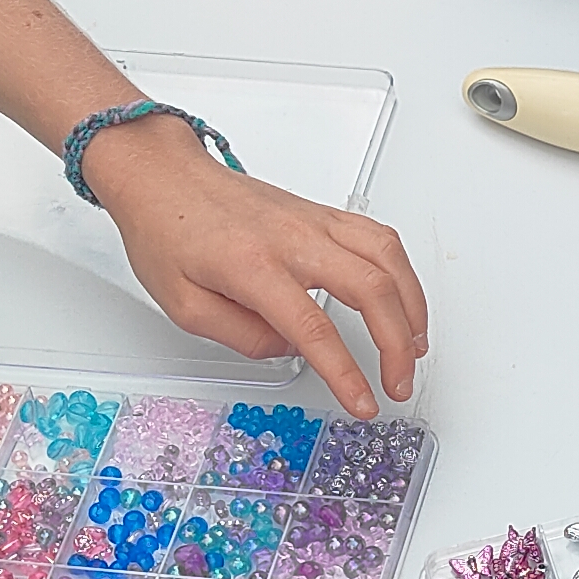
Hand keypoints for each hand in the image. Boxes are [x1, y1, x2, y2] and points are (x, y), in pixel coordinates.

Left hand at [85, 117, 429, 419]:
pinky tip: (403, 298)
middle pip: (370, 289)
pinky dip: (402, 272)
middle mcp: (293, 238)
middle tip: (398, 382)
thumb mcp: (183, 305)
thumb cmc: (167, 230)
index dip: (346, 371)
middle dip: (396, 344)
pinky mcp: (322, 213)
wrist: (165, 176)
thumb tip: (289, 348)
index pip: (314, 327)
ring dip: (411, 306)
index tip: (364, 402)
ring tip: (414, 346)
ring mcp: (313, 220)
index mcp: (254, 266)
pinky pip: (380, 237)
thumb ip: (242, 335)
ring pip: (387, 258)